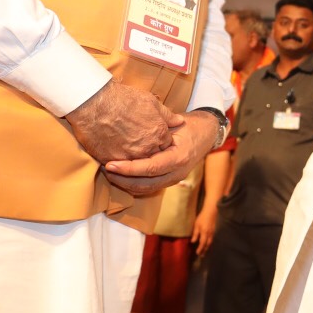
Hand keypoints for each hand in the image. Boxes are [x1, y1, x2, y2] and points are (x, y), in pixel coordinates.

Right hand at [65, 81, 175, 163]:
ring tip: (124, 152)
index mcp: (159, 134)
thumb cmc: (123, 99)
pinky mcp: (111, 161)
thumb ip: (167, 115)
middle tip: (137, 145)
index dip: (158, 142)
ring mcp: (129, 157)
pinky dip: (117, 163)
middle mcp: (147, 148)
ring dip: (132, 161)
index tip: (150, 138)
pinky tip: (112, 155)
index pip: (165, 146)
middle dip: (148, 153)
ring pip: (135, 165)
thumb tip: (179, 121)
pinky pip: (117, 167)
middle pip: (152, 158)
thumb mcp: (150, 101)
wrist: (95, 103)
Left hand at [103, 110, 218, 196]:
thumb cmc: (190, 125)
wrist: (207, 133)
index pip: (150, 168)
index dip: (129, 168)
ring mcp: (174, 179)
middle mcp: (177, 172)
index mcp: (179, 157)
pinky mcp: (170, 180)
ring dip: (126, 184)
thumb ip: (157, 129)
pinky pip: (149, 187)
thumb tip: (131, 129)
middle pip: (145, 184)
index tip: (110, 164)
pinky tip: (121, 176)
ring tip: (109, 173)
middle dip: (122, 179)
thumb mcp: (175, 123)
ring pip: (146, 189)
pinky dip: (133, 184)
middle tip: (105, 169)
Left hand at [191, 204, 219, 255]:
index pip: (202, 243)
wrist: (211, 211)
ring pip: (210, 243)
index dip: (200, 249)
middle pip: (207, 245)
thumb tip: (193, 242)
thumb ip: (195, 234)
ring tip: (205, 252)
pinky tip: (208, 244)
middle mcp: (209, 234)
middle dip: (204, 250)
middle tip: (202, 256)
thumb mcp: (197, 225)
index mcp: (204, 233)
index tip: (197, 253)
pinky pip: (212, 240)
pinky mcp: (214, 231)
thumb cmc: (202, 217)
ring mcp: (213, 233)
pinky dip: (209, 244)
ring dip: (207, 248)